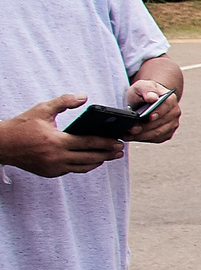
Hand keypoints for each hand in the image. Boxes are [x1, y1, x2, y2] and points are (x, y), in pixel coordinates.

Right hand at [0, 94, 124, 176]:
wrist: (1, 145)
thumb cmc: (21, 126)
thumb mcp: (42, 110)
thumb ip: (64, 102)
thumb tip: (83, 97)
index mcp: (57, 141)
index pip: (88, 143)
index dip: (106, 143)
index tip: (118, 142)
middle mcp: (56, 157)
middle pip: (90, 157)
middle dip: (107, 154)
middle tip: (120, 150)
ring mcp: (53, 167)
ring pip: (83, 167)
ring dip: (97, 161)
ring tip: (108, 156)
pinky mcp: (50, 173)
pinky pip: (72, 170)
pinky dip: (83, 165)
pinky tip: (90, 160)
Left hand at [127, 78, 180, 143]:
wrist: (143, 101)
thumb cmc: (142, 93)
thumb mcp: (141, 86)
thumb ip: (147, 89)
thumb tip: (152, 97)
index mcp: (170, 99)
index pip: (166, 107)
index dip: (157, 113)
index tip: (148, 117)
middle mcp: (174, 112)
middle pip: (161, 123)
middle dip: (145, 127)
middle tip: (131, 129)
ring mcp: (172, 124)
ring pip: (158, 133)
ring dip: (143, 135)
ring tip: (129, 134)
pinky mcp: (167, 133)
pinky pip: (156, 139)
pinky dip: (144, 139)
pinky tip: (133, 137)